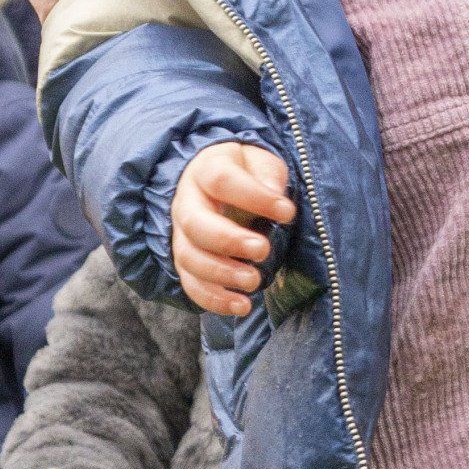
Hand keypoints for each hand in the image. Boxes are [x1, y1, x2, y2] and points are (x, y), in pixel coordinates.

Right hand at [170, 140, 296, 318]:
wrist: (217, 184)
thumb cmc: (245, 172)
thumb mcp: (260, 161)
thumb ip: (268, 175)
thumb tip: (275, 196)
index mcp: (205, 169)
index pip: (222, 180)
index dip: (254, 197)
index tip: (287, 212)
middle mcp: (186, 202)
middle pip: (196, 223)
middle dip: (229, 240)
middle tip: (263, 250)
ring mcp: (181, 234)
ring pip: (189, 258)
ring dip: (221, 275)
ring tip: (254, 282)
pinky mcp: (186, 262)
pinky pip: (191, 284)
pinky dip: (214, 300)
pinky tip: (242, 307)